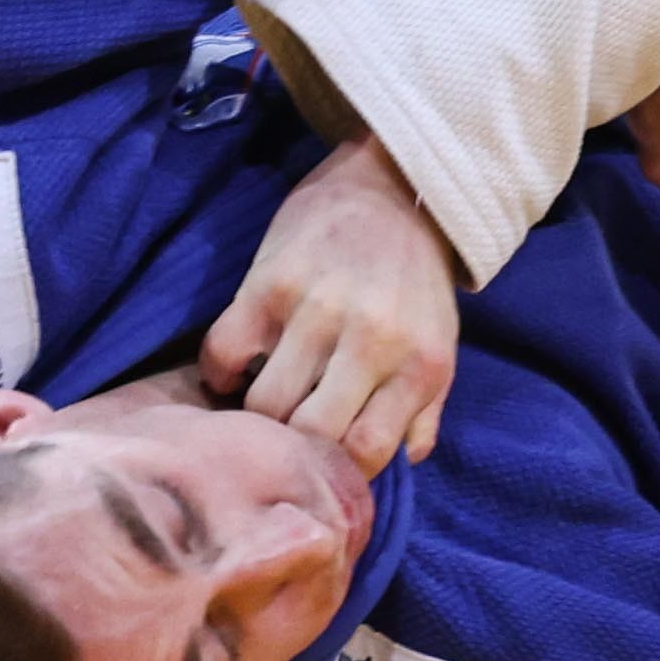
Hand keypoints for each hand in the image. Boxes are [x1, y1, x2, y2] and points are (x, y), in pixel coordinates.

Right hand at [198, 135, 455, 470]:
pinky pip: (224, 351)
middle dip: (292, 452)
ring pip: (265, 403)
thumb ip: (425, 411)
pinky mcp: (269, 282)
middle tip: (284, 443)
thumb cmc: (415, 280)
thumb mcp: (440, 346)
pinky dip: (220, 373)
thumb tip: (400, 463)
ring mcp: (317, 310)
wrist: (394, 186)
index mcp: (418, 364)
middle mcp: (371, 341)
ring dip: (255, 418)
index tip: (323, 466)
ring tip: (260, 411)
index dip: (337, 474)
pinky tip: (234, 372)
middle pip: (310, 435)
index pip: (366, 452)